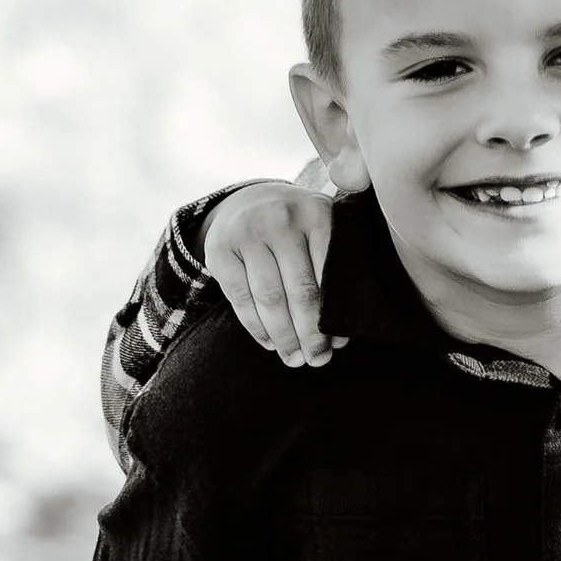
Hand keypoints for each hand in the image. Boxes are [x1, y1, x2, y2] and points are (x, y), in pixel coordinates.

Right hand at [206, 182, 344, 366]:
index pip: (329, 274)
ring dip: (284, 336)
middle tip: (317, 360)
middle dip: (310, 333)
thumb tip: (339, 338)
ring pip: (269, 298)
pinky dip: (256, 327)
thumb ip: (335, 269)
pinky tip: (270, 342)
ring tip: (294, 359)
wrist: (248, 200)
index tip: (338, 344)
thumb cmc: (297, 229)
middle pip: (301, 290)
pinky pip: (240, 298)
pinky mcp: (220, 250)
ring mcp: (248, 233)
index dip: (334, 315)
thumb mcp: (321, 230)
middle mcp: (282, 219)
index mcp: (317, 214)